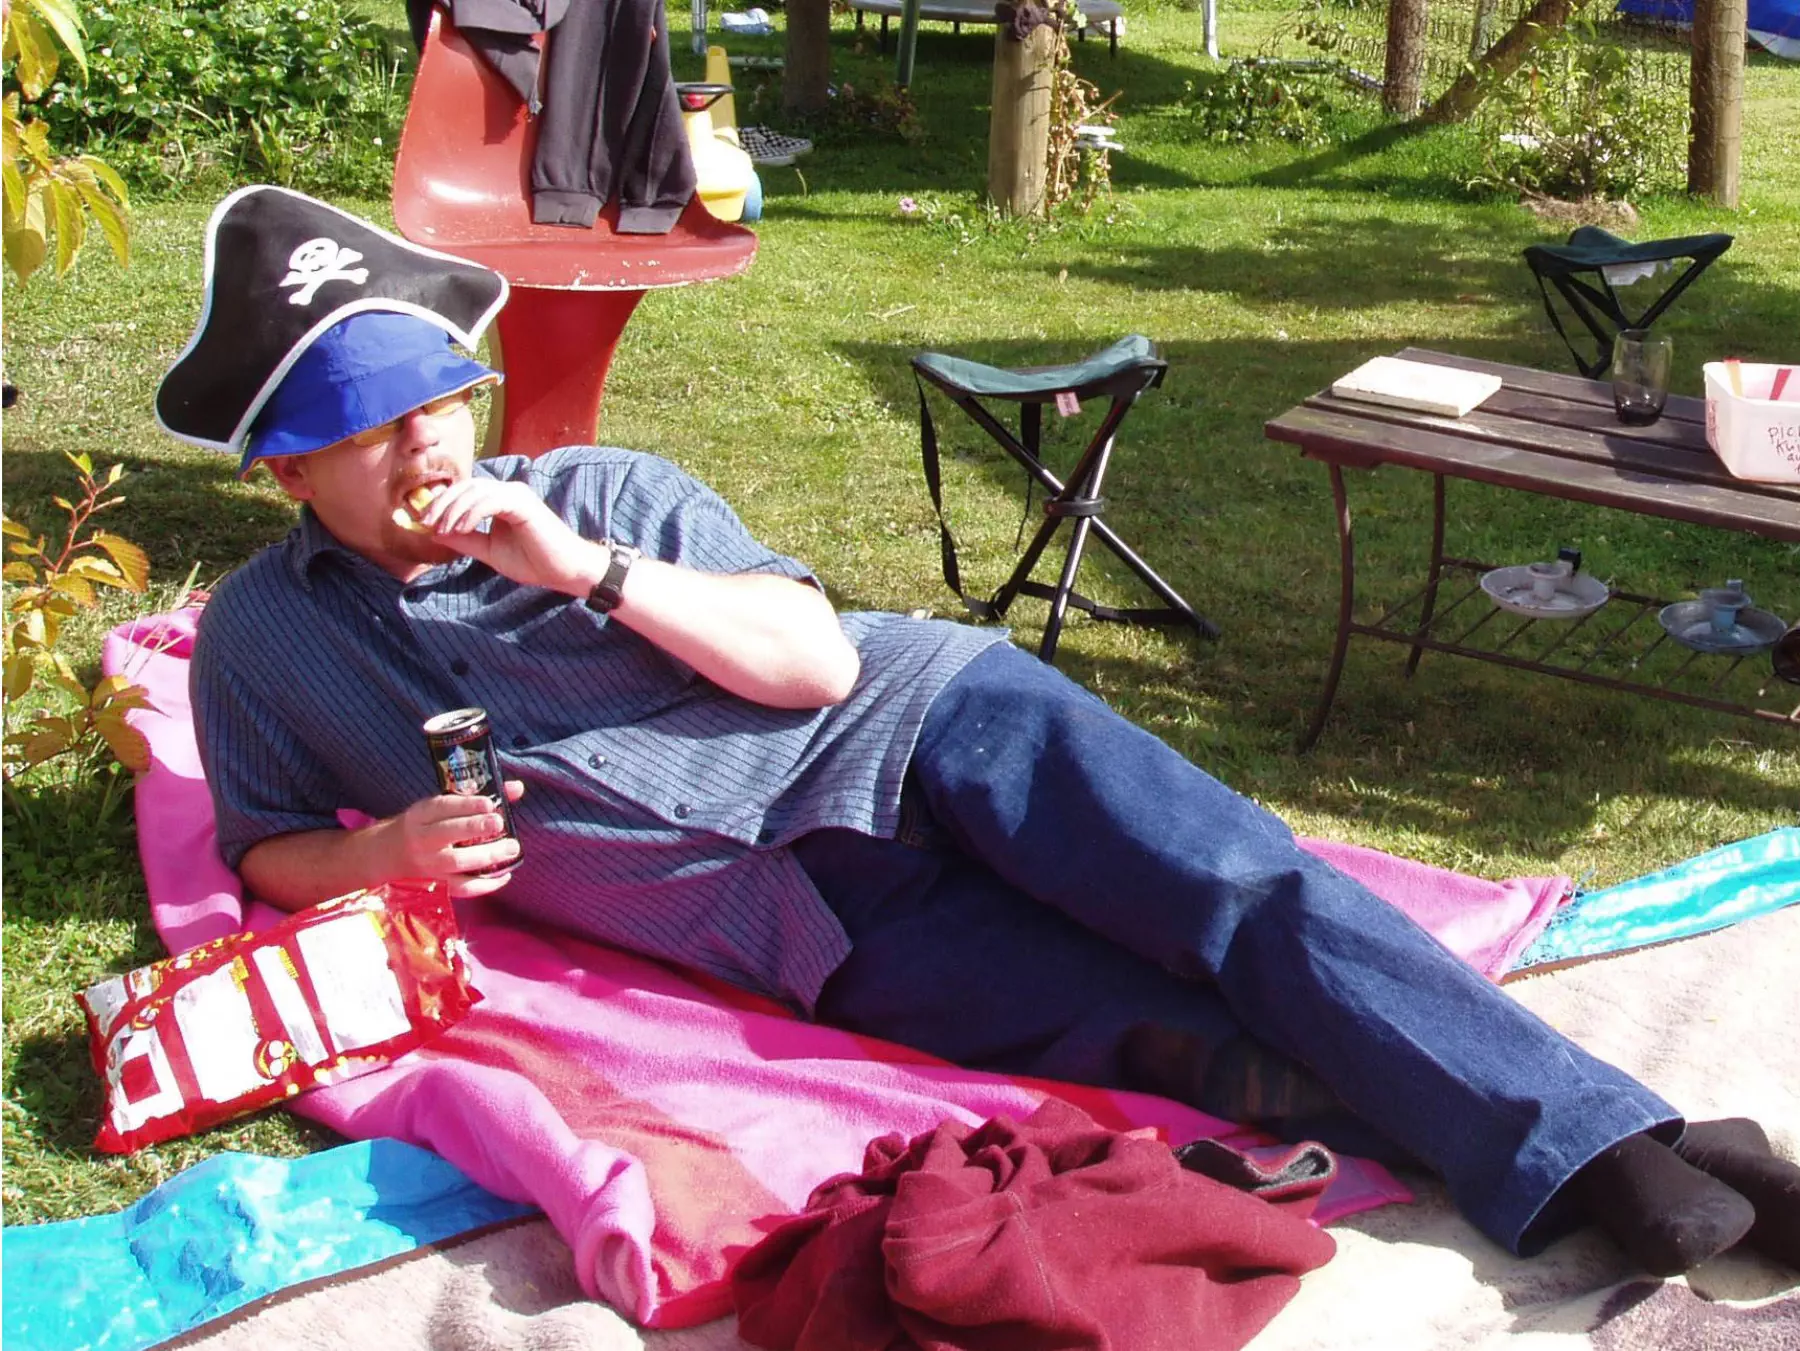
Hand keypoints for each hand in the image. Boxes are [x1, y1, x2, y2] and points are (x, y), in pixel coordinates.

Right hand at [380, 780, 524, 898]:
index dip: (466, 805)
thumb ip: (479, 796)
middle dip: (475, 828)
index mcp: (422, 814)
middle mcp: (423, 839)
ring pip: (456, 863)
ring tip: (511, 848)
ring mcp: (430, 865)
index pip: (443, 807)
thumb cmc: (426, 824)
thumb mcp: (441, 806)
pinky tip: (504, 875)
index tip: (489, 803)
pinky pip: (461, 888)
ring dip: (486, 856)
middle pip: (447, 834)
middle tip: (499, 823)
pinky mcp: (438, 885)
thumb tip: (518, 788)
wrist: (392, 854)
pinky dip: (484, 885)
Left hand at [417, 479, 596, 596]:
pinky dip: (472, 513)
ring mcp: (517, 495)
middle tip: (426, 522)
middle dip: (442, 503)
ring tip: (442, 528)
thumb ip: (466, 540)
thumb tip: (434, 533)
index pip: (465, 492)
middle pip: (466, 487)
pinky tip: (461, 528)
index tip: (424, 521)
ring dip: (453, 509)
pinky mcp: (523, 503)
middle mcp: (509, 492)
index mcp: (501, 500)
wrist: (565, 571)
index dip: (442, 503)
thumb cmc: (534, 562)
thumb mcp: (490, 552)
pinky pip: (490, 501)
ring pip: (475, 491)